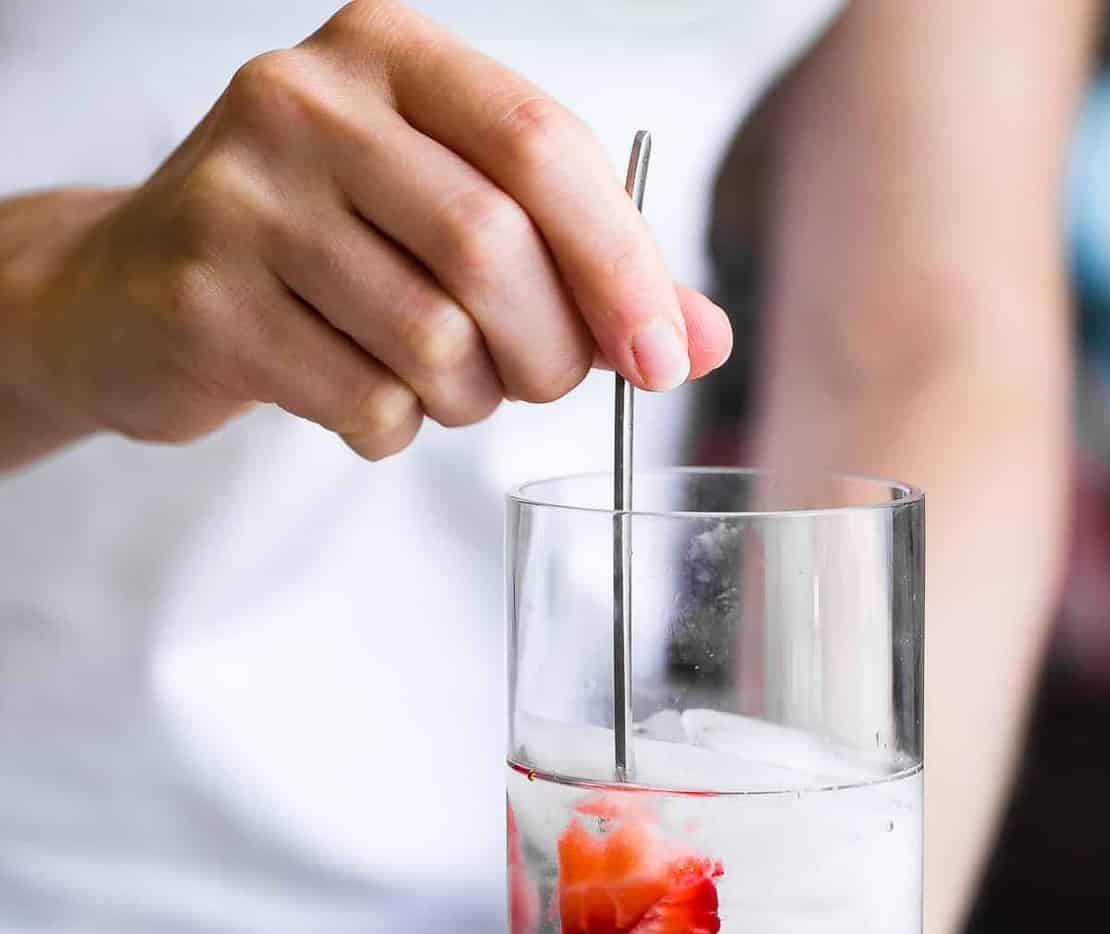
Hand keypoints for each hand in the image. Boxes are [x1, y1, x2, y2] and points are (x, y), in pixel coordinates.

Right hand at [29, 2, 730, 459]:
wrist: (132, 292)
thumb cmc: (319, 253)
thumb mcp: (449, 220)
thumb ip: (579, 266)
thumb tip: (702, 337)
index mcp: (390, 52)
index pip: (542, 147)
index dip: (624, 265)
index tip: (667, 358)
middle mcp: (307, 99)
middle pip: (491, 245)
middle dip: (548, 350)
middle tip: (537, 381)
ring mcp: (244, 195)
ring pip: (430, 336)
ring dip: (468, 400)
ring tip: (440, 388)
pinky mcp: (206, 297)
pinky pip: (361, 400)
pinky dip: (391, 430)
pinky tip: (362, 402)